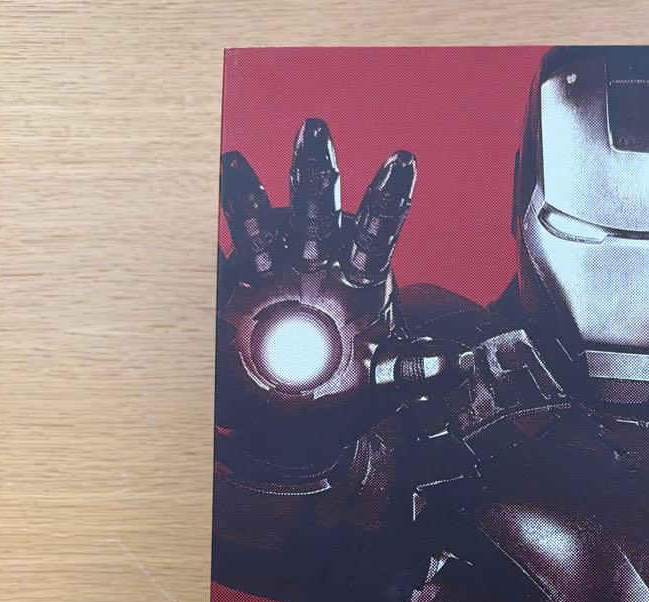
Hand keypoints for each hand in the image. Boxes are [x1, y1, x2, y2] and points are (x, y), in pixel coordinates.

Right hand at [215, 120, 415, 469]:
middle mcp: (318, 264)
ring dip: (251, 193)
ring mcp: (276, 272)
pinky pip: (224, 257)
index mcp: (360, 279)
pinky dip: (211, 239)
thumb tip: (454, 367)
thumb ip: (414, 367)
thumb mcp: (385, 379)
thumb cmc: (348, 392)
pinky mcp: (240, 289)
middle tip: (315, 130)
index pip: (376, 233)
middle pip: (318, 212)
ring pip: (264, 224)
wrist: (299, 423)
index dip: (388, 200)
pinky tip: (194, 214)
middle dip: (316, 174)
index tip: (403, 161)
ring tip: (235, 161)